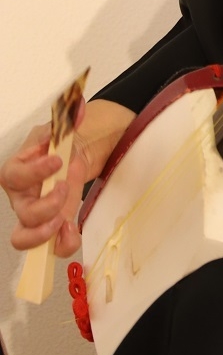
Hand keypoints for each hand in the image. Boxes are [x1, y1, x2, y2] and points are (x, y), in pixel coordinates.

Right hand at [1, 98, 133, 256]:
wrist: (75, 157)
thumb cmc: (60, 146)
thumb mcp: (62, 129)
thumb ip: (69, 118)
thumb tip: (77, 108)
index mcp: (18, 170)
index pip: (14, 175)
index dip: (34, 171)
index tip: (57, 160)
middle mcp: (22, 197)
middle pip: (21, 212)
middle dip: (45, 206)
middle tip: (65, 189)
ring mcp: (36, 215)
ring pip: (25, 237)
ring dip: (45, 233)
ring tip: (64, 220)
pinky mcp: (52, 227)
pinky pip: (50, 247)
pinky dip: (61, 244)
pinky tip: (72, 230)